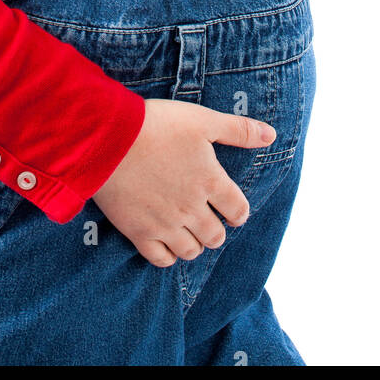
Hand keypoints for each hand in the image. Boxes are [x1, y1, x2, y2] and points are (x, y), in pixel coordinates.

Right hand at [91, 97, 274, 266]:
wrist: (108, 138)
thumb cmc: (157, 124)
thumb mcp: (203, 120)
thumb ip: (239, 130)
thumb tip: (271, 136)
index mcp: (211, 181)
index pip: (238, 211)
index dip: (239, 211)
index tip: (232, 208)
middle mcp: (192, 209)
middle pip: (216, 236)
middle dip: (216, 229)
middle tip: (207, 217)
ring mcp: (165, 224)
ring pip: (191, 251)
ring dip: (194, 242)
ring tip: (187, 229)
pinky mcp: (139, 232)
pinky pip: (161, 259)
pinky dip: (168, 255)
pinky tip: (165, 241)